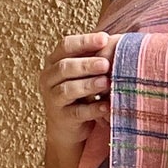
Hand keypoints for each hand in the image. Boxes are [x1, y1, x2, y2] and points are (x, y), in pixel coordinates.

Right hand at [41, 32, 114, 151]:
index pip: (66, 46)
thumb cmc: (80, 93)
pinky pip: (76, 112)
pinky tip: (105, 106)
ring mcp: (53, 99)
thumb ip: (94, 58)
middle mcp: (49, 78)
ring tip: (105, 83)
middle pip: (65, 67)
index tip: (105, 39)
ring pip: (68, 89)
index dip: (84, 41)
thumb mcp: (84, 74)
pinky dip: (92, 109)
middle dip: (86, 64)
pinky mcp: (62, 118)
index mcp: (54, 62)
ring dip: (88, 85)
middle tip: (106, 64)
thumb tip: (118, 41)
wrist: (68, 128)